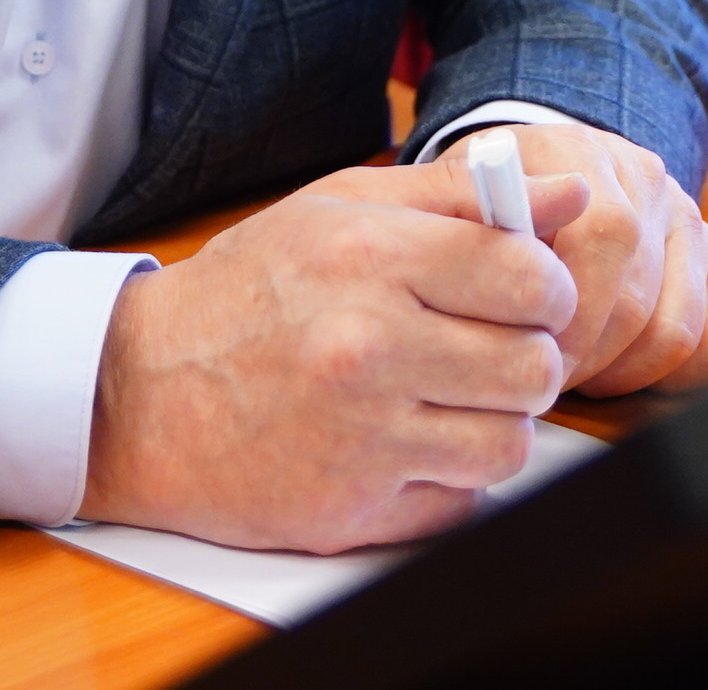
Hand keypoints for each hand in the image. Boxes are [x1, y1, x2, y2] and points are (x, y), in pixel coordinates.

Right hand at [80, 160, 592, 550]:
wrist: (136, 395)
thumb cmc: (248, 293)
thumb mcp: (341, 211)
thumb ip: (461, 199)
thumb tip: (571, 197)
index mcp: (373, 259)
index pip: (534, 279)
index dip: (546, 289)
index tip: (522, 296)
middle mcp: (369, 348)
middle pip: (535, 367)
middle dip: (525, 358)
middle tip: (485, 349)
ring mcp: (362, 439)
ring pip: (511, 444)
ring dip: (493, 423)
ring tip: (445, 399)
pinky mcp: (351, 511)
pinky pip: (460, 502)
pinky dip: (448, 478)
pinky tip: (405, 443)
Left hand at [470, 119, 707, 397]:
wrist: (535, 181)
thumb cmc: (489, 205)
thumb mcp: (456, 196)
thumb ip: (466, 216)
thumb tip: (511, 266)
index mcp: (585, 154)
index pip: (605, 236)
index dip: (569, 315)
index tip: (530, 358)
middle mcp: (648, 182)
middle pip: (638, 301)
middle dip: (586, 360)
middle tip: (541, 383)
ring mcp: (687, 223)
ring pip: (680, 331)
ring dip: (624, 373)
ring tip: (577, 373)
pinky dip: (677, 376)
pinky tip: (624, 372)